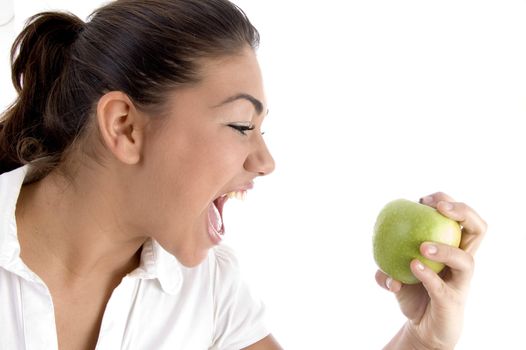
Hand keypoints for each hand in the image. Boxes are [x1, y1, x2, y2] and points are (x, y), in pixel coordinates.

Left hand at [375, 192, 486, 348]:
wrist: (423, 328)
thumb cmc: (414, 293)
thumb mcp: (395, 275)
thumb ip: (384, 268)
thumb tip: (377, 262)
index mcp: (454, 248)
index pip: (463, 217)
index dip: (448, 201)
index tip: (423, 199)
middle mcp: (463, 261)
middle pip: (479, 229)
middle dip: (463, 212)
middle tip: (438, 208)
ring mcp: (460, 282)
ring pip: (466, 260)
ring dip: (445, 249)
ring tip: (422, 246)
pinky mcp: (452, 302)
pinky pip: (442, 287)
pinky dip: (427, 275)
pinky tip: (412, 267)